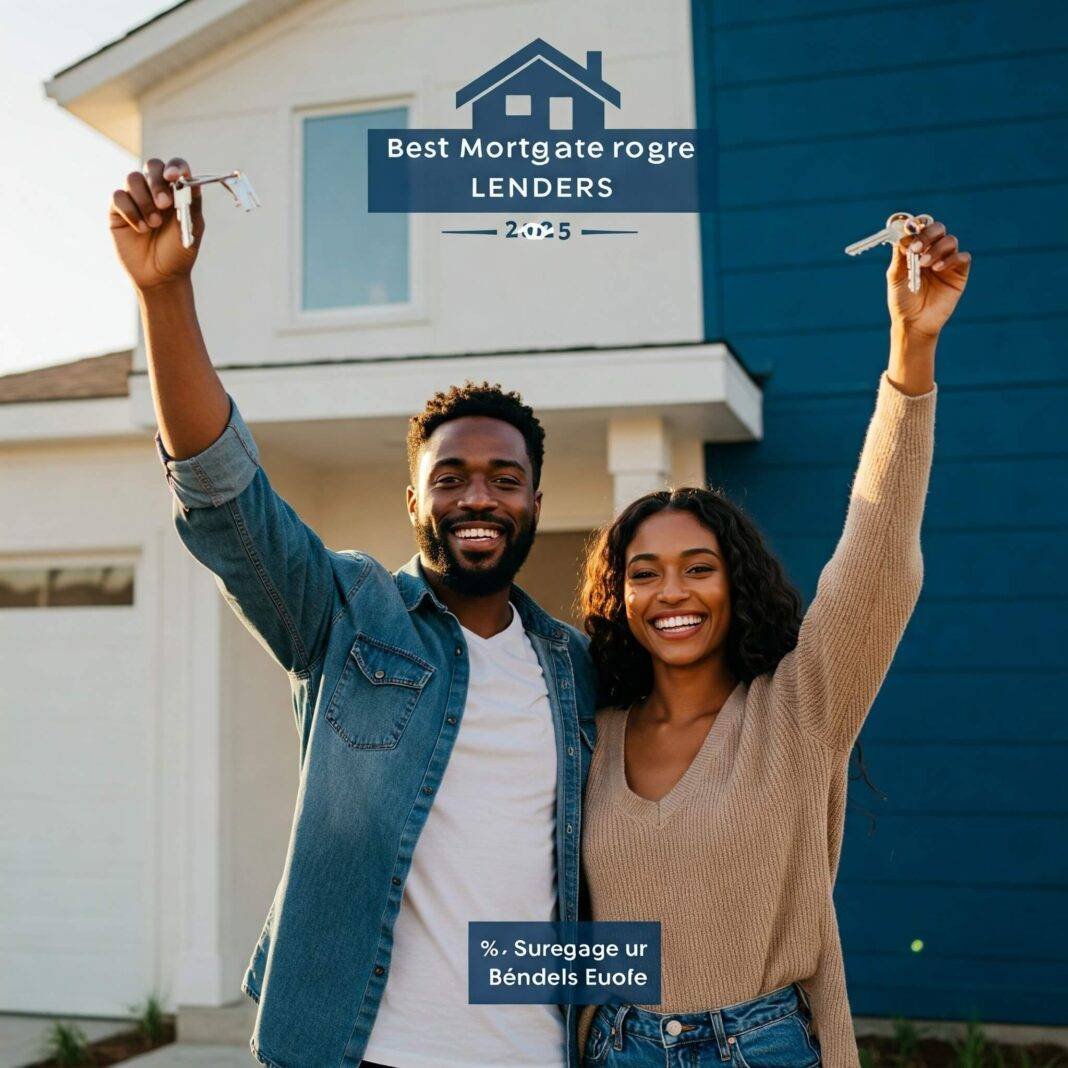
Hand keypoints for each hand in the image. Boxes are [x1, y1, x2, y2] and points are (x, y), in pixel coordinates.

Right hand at [109, 157, 203, 291]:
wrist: (161, 277)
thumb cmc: (179, 252)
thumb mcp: (192, 228)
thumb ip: (191, 202)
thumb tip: (187, 178)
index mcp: (176, 192)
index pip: (175, 167)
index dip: (175, 166)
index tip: (175, 176)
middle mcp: (155, 191)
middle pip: (152, 166)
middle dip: (157, 182)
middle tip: (164, 205)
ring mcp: (135, 198)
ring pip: (133, 178)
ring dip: (144, 200)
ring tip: (153, 224)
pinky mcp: (118, 210)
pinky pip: (119, 196)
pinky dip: (131, 211)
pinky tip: (141, 229)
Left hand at [886, 216, 970, 338]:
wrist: (914, 322)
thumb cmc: (902, 300)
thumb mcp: (896, 276)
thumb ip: (900, 254)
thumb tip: (903, 234)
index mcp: (917, 250)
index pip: (920, 228)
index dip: (916, 226)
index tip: (907, 232)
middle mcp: (933, 252)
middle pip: (938, 229)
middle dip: (927, 235)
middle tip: (916, 248)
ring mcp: (947, 261)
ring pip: (950, 241)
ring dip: (936, 249)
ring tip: (924, 265)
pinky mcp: (959, 273)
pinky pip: (963, 257)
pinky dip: (951, 259)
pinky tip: (938, 269)